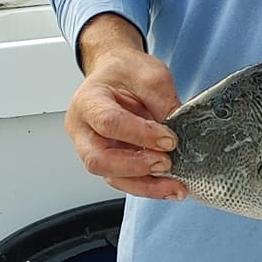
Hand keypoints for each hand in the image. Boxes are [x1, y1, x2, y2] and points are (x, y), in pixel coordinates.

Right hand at [65, 29, 185, 200]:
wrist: (118, 75)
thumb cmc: (126, 73)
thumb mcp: (149, 73)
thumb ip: (162, 99)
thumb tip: (178, 128)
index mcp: (88, 101)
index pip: (108, 122)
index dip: (139, 134)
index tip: (168, 138)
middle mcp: (83, 129)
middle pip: (99, 159)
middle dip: (136, 166)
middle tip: (167, 163)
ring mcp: (93, 149)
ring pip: (111, 177)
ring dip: (145, 185)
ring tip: (174, 187)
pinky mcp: (109, 162)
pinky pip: (124, 181)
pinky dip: (148, 188)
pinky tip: (170, 188)